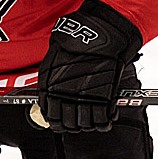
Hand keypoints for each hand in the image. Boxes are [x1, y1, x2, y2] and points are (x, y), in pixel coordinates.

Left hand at [37, 0, 142, 132]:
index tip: (63, 120)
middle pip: (68, 124)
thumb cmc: (75, 41)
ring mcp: (85, 98)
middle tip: (81, 117)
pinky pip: (103, 121)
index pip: (51, 117)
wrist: (98, 33)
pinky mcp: (104, 98)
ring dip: (90, 123)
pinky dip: (106, 121)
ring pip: (85, 125)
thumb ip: (50, 78)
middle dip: (74, 124)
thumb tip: (49, 94)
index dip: (58, 121)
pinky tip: (107, 113)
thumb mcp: (53, 57)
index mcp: (50, 87)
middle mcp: (66, 96)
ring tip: (94, 115)